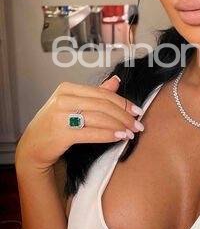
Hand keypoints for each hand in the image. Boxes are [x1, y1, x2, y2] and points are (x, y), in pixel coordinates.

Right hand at [15, 75, 144, 171]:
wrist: (32, 147)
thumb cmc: (55, 125)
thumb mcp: (73, 105)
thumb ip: (95, 93)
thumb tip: (116, 80)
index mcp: (66, 88)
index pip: (102, 93)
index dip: (123, 102)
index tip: (137, 111)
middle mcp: (62, 99)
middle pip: (102, 105)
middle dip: (124, 115)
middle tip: (138, 124)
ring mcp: (60, 116)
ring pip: (99, 118)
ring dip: (119, 126)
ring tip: (131, 132)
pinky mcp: (61, 133)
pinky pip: (91, 133)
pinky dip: (108, 135)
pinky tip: (119, 137)